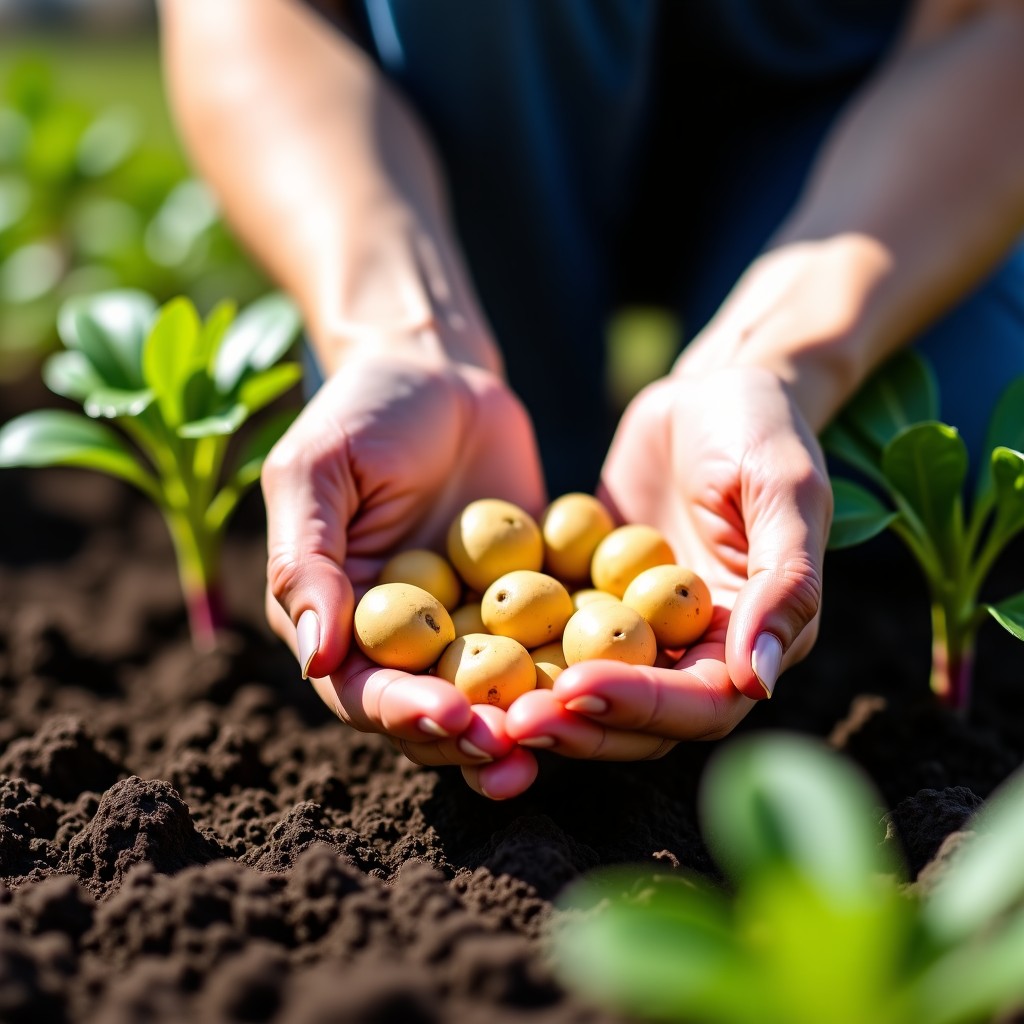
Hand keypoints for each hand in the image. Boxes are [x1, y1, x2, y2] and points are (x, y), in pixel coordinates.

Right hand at [262, 342, 545, 798]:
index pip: (363, 687)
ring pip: (498, 692)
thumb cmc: (361, 411)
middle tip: (513, 753)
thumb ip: (307, 560)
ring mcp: (471, 623)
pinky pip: (553, 641)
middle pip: (434, 708)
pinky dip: (578, 665)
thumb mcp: (317, 472)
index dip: (400, 711)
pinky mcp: (530, 600)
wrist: (441, 371)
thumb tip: (315, 656)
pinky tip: (615, 680)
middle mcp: (406, 637)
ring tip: (565, 737)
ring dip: (526, 721)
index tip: (445, 717)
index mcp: (342, 621)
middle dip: (470, 737)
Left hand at [506, 365, 831, 758]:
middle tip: (512, 719)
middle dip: (578, 722)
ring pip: (589, 689)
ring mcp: (636, 629)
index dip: (641, 704)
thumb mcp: (783, 490)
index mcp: (749, 640)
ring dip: (541, 704)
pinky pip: (551, 635)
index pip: (700, 702)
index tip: (577, 688)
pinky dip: (514, 651)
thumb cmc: (760, 430)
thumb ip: (784, 582)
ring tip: (484, 705)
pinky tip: (461, 648)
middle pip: (638, 717)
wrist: (707, 393)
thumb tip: (758, 681)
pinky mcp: (589, 601)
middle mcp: (691, 650)